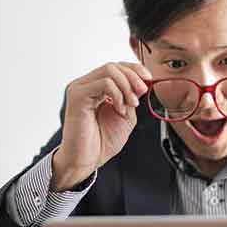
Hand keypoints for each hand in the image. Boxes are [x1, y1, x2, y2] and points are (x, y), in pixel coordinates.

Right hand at [52, 61, 151, 189]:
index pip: (116, 67)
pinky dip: (117, 94)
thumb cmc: (102, 141)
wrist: (88, 159)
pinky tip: (120, 109)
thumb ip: (131, 97)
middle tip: (142, 92)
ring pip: (109, 71)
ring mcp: (80, 88)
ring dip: (127, 86)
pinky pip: (104, 83)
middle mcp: (86, 85)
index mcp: (96, 88)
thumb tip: (142, 82)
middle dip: (133, 77)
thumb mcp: (125, 115)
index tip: (149, 79)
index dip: (134, 69)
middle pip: (113, 66)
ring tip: (131, 104)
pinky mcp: (77, 95)